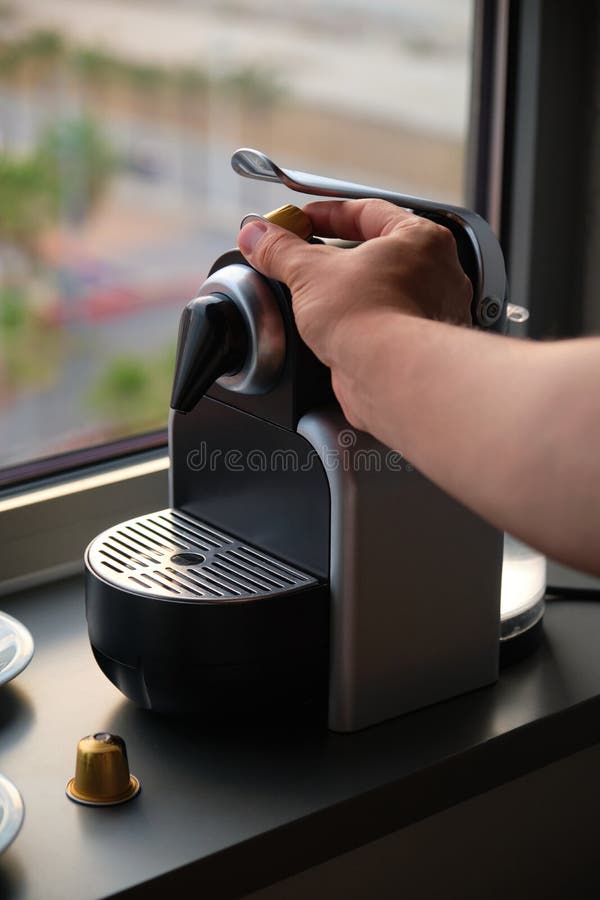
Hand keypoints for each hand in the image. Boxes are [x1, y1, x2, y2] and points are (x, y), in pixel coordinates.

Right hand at [237, 199, 471, 367]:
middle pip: (376, 251)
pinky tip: (335, 329)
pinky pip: (383, 323)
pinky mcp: (416, 347)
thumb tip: (256, 235)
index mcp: (421, 239)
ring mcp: (430, 312)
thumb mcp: (309, 272)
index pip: (368, 211)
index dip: (327, 214)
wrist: (387, 374)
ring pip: (380, 290)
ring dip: (346, 291)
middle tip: (303, 258)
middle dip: (335, 255)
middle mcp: (436, 273)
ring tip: (314, 296)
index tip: (301, 222)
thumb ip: (279, 249)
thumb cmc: (371, 316)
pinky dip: (358, 323)